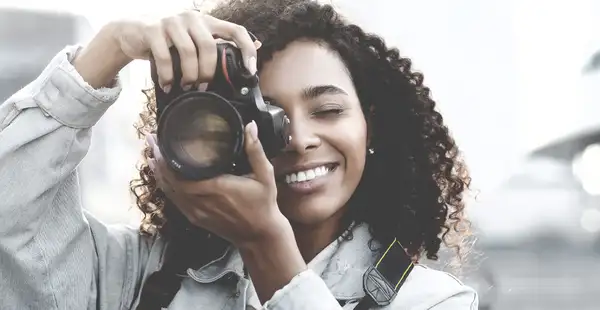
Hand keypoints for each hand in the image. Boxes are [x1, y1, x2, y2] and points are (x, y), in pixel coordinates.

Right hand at [74, 10, 259, 88]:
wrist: (132, 33)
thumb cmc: (169, 41)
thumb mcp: (194, 40)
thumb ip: (219, 43)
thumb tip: (257, 44)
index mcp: (207, 21)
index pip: (236, 30)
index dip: (246, 50)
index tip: (250, 71)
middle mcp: (192, 18)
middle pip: (209, 46)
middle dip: (208, 71)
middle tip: (203, 86)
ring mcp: (171, 21)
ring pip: (188, 52)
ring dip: (189, 75)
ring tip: (186, 87)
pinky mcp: (152, 29)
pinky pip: (165, 56)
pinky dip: (168, 76)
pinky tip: (167, 85)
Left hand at [147, 121, 290, 247]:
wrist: (260, 236)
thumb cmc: (263, 204)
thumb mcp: (265, 175)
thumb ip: (256, 150)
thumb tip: (250, 126)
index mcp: (216, 188)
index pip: (180, 175)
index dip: (165, 159)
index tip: (159, 141)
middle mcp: (202, 201)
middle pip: (169, 181)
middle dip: (158, 161)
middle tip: (151, 141)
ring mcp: (197, 212)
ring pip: (169, 192)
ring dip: (159, 174)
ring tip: (151, 155)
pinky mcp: (196, 219)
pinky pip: (175, 201)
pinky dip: (166, 188)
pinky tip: (163, 177)